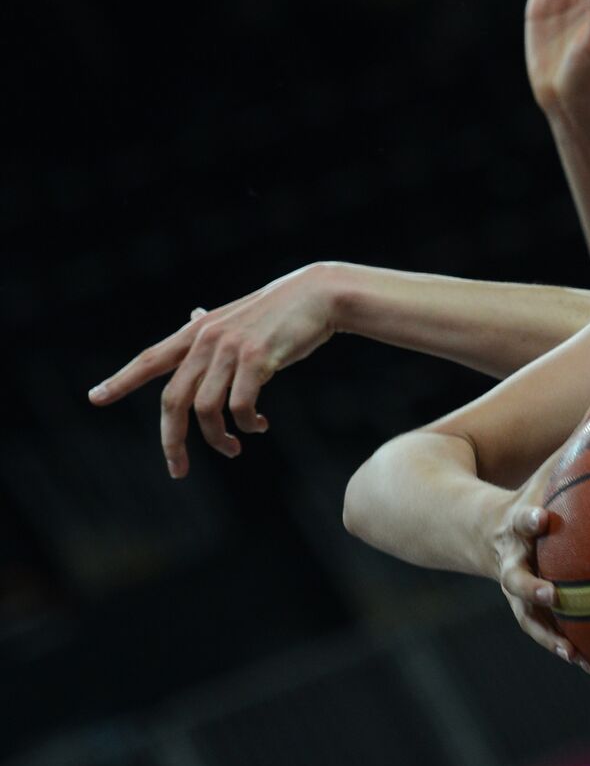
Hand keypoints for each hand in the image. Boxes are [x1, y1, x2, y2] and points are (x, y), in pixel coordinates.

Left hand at [88, 262, 340, 477]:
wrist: (318, 296)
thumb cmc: (282, 309)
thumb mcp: (238, 315)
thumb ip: (211, 324)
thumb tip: (191, 316)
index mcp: (198, 332)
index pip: (150, 358)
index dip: (122, 380)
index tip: (96, 398)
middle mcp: (206, 340)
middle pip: (173, 399)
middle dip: (172, 441)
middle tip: (178, 470)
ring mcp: (231, 349)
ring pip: (206, 409)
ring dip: (217, 439)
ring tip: (233, 449)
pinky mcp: (258, 359)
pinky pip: (240, 405)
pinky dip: (246, 424)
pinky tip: (259, 426)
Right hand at [492, 394, 589, 670]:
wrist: (468, 529)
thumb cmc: (526, 494)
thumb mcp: (546, 467)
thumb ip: (577, 435)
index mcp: (516, 521)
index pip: (520, 518)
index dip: (529, 519)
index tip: (541, 518)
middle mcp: (510, 558)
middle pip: (514, 575)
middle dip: (530, 586)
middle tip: (550, 594)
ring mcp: (513, 586)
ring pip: (525, 615)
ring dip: (546, 633)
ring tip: (570, 651)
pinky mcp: (522, 607)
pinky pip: (543, 631)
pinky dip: (562, 645)